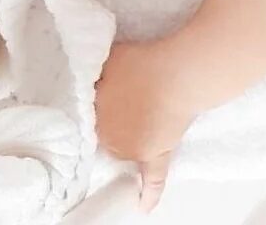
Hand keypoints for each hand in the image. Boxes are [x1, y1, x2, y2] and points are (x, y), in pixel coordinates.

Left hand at [95, 38, 197, 213]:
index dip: (98, 106)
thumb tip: (89, 75)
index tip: (104, 101)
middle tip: (127, 103)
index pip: (89, 116)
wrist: (176, 75)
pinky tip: (144, 205)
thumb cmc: (145, 65)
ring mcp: (133, 149)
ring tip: (139, 122)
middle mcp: (109, 138)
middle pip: (107, 133)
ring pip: (124, 151)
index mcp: (95, 115)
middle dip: (113, 121)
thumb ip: (98, 72)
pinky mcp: (157, 155)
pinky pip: (153, 180)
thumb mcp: (111, 60)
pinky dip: (148, 193)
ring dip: (126, 144)